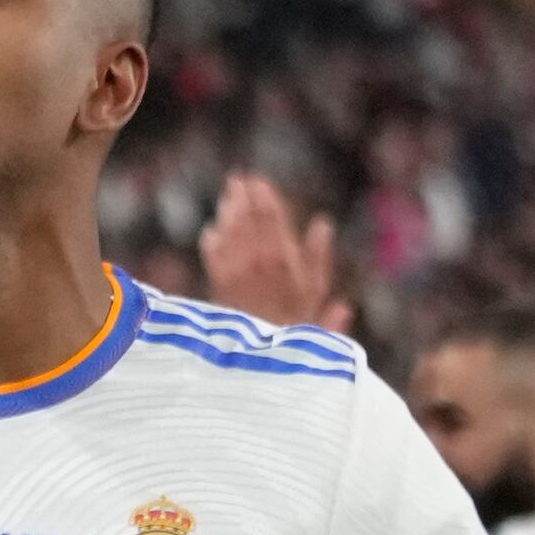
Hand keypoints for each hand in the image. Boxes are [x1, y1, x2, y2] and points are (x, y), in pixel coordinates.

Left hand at [201, 172, 351, 333]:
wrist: (267, 355)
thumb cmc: (299, 323)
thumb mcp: (317, 292)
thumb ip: (318, 256)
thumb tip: (323, 223)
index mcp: (285, 259)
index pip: (272, 220)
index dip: (264, 199)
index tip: (258, 181)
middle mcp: (258, 263)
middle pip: (248, 222)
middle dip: (243, 198)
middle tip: (238, 179)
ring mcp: (235, 274)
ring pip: (229, 235)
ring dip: (228, 214)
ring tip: (228, 197)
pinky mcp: (219, 287)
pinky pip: (213, 258)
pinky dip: (212, 242)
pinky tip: (211, 231)